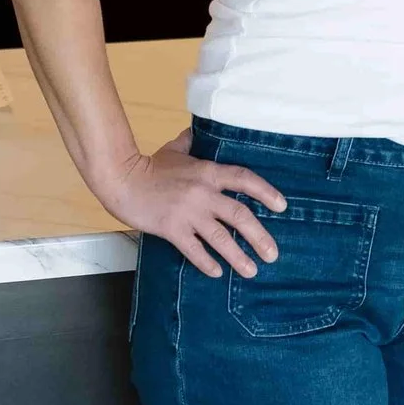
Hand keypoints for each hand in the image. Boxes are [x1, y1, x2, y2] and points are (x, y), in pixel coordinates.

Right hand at [97, 141, 287, 278]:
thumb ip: (190, 142)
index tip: (281, 206)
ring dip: (238, 257)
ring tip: (252, 271)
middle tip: (273, 254)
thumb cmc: (148, 166)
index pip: (244, 179)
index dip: (266, 192)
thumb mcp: (174, 150)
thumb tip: (197, 131)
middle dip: (259, 236)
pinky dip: (207, 263)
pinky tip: (217, 273)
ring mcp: (188, 213)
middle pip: (240, 214)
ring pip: (221, 237)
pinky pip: (194, 250)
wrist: (122, 180)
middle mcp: (203, 193)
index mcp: (208, 172)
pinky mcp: (172, 229)